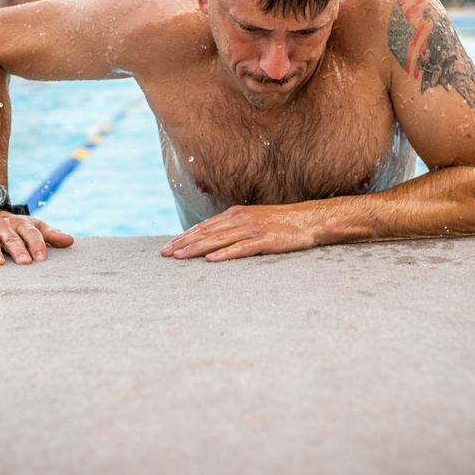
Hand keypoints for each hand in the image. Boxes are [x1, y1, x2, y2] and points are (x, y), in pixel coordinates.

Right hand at [0, 211, 73, 265]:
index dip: (37, 245)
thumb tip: (71, 241)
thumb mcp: (33, 227)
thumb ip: (50, 234)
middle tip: (24, 263)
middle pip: (12, 239)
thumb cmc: (16, 227)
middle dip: (18, 250)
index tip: (42, 259)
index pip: (31, 234)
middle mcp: (3, 227)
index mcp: (21, 224)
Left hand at [161, 204, 317, 261]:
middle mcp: (240, 219)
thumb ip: (235, 228)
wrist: (309, 220)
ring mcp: (252, 229)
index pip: (204, 226)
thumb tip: (214, 241)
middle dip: (183, 243)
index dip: (184, 236)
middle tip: (165, 254)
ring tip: (179, 257)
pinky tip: (211, 261)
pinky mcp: (265, 240)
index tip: (168, 247)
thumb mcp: (254, 220)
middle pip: (206, 232)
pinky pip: (241, 248)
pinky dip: (225, 254)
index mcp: (235, 214)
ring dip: (197, 248)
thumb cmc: (281, 223)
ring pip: (218, 240)